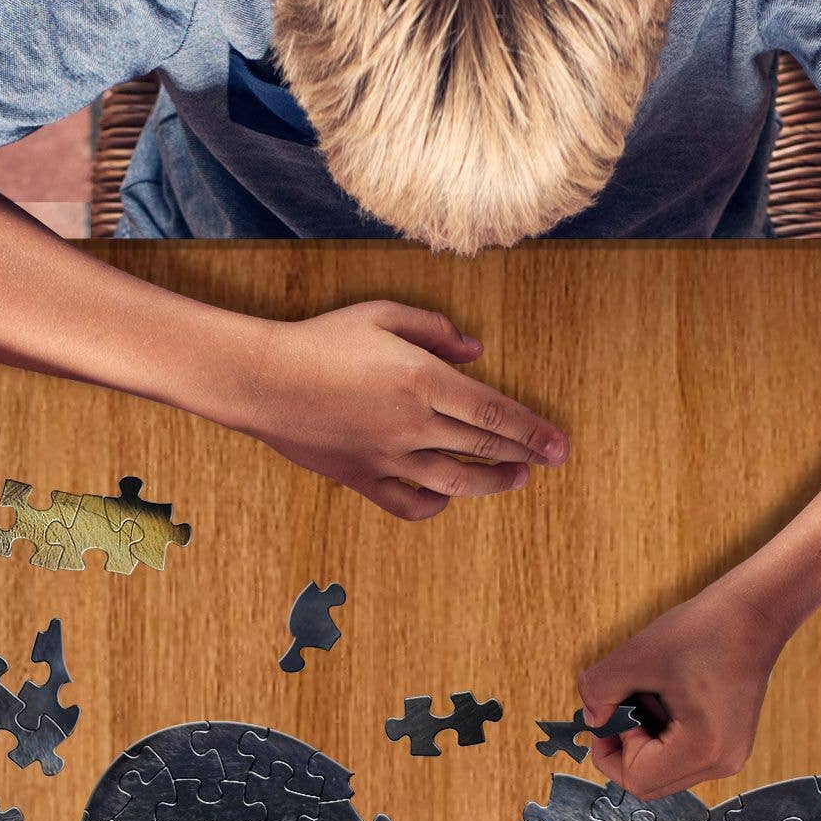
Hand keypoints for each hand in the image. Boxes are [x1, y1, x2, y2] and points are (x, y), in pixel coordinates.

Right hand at [229, 301, 567, 522]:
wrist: (262, 379)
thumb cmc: (321, 339)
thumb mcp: (380, 315)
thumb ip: (433, 329)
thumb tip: (475, 350)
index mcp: (421, 380)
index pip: (493, 410)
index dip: (531, 430)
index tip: (559, 444)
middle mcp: (411, 424)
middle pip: (483, 446)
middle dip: (524, 454)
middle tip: (552, 458)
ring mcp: (388, 457)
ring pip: (455, 482)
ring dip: (492, 482)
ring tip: (516, 477)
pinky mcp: (363, 478)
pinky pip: (409, 504)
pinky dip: (435, 506)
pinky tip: (448, 498)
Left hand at [575, 578, 787, 799]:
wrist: (755, 615)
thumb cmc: (707, 629)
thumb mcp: (637, 655)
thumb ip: (599, 691)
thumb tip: (590, 719)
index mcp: (703, 748)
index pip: (636, 780)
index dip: (611, 751)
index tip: (612, 713)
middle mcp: (721, 763)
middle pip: (650, 784)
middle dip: (626, 748)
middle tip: (625, 706)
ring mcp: (729, 757)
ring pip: (665, 772)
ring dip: (645, 741)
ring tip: (654, 698)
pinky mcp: (728, 746)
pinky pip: (682, 758)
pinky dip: (664, 736)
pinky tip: (671, 701)